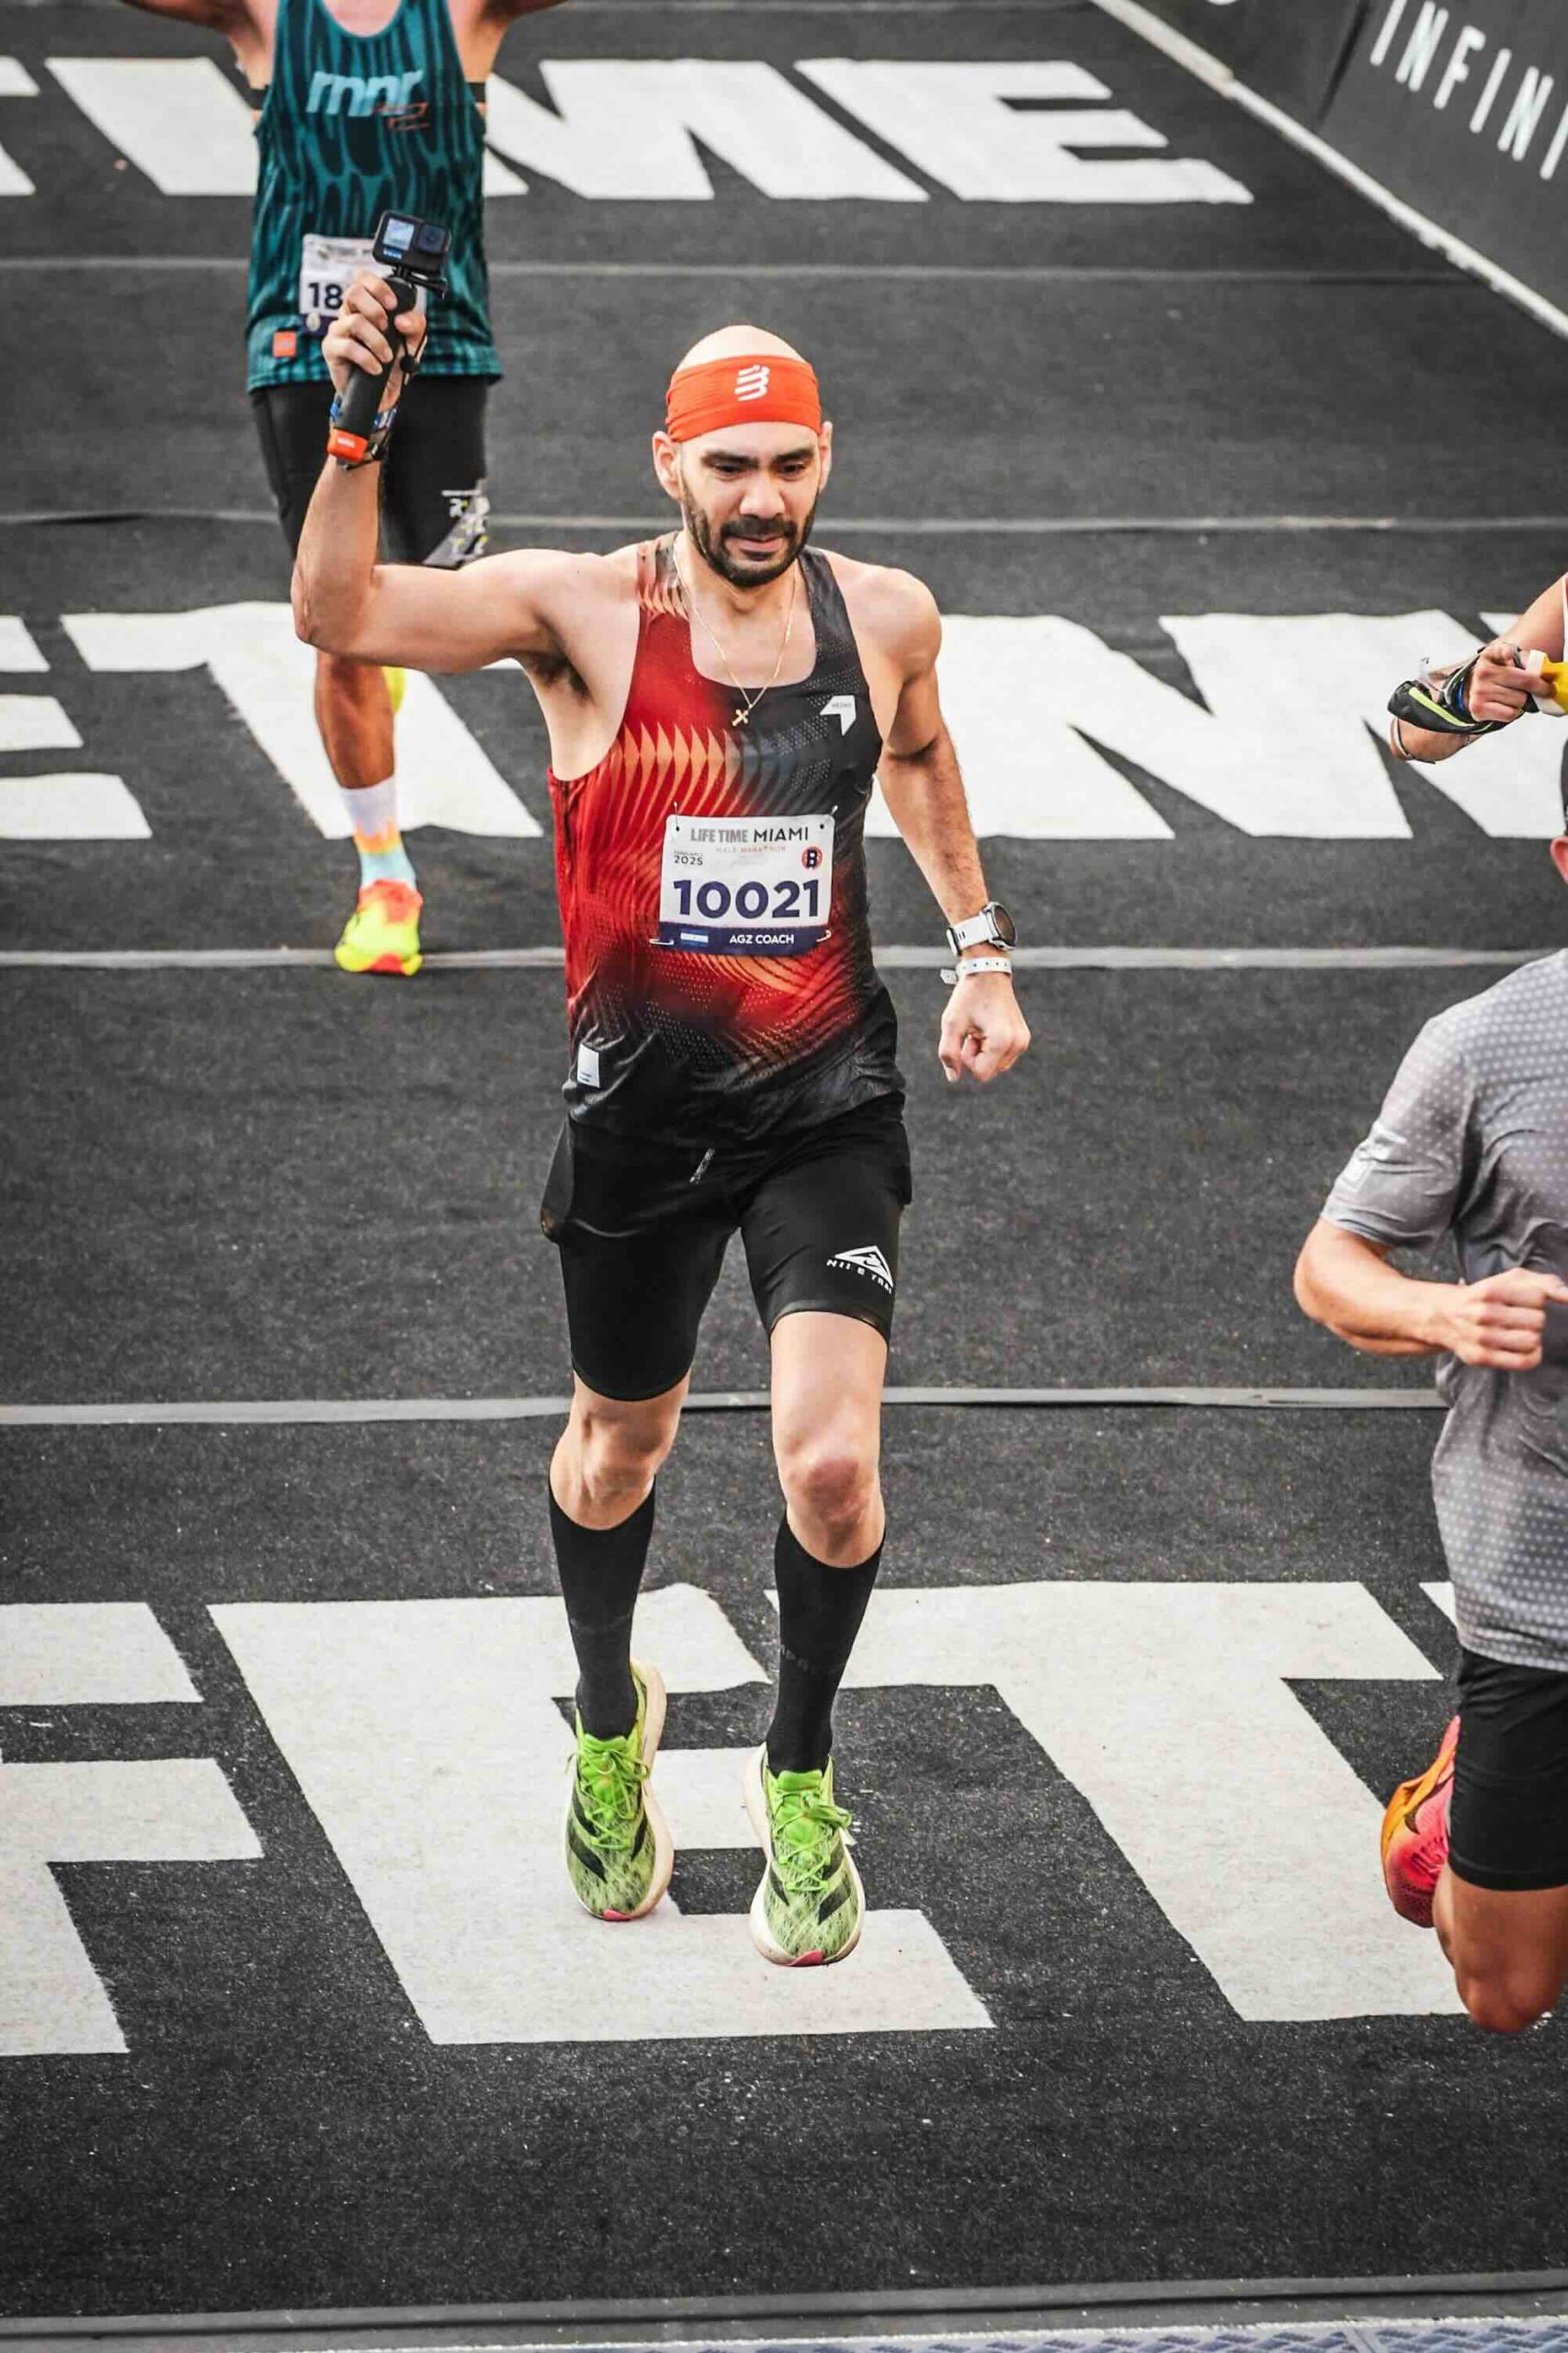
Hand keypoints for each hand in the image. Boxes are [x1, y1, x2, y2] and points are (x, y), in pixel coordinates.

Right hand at [322, 271, 426, 403]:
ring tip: (386, 357)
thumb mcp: (412, 341)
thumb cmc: (393, 362)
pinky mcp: (331, 349)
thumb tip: (402, 319)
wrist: (383, 393)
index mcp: (366, 305)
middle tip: (387, 328)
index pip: (362, 279)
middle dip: (375, 309)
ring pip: (355, 321)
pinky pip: (348, 347)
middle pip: (353, 293)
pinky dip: (367, 358)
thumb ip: (415, 325)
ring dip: (377, 340)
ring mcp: (338, 330)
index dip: (377, 286)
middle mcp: (349, 313)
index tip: (393, 304)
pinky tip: (376, 368)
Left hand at [938, 968, 1029, 1084]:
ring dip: (983, 1053)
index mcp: (1002, 1041)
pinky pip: (1003, 1057)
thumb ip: (948, 1053)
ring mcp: (1023, 1041)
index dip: (967, 1060)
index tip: (967, 1037)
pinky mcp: (1023, 1038)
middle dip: (976, 1056)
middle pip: (989, 1072)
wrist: (988, 973)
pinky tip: (988, 1029)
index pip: (980, 1074)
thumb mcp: (951, 1023)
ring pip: (996, 1066)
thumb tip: (954, 1077)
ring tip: (980, 1029)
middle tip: (973, 1032)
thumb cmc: (968, 997)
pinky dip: (992, 1049)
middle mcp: (1018, 1044)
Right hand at [1428, 1267, 1567, 1369]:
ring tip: (1521, 1333)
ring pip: (1532, 1341)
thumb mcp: (1510, 1280)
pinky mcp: (1480, 1357)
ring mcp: (1481, 1337)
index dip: (1537, 1300)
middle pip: (1538, 1321)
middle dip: (1535, 1320)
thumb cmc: (1484, 1296)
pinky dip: (1532, 1355)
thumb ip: (1544, 1283)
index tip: (1524, 1302)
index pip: (1539, 1297)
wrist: (1443, 1315)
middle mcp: (1484, 1313)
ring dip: (1533, 1337)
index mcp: (1492, 1290)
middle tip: (1520, 1319)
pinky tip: (1526, 1348)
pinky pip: (1524, 1361)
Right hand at [1461, 639, 1550, 724]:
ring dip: (1522, 701)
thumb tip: (1541, 671)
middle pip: (1525, 682)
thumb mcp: (1510, 660)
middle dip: (1539, 688)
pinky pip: (1510, 714)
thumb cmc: (1500, 675)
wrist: (1477, 690)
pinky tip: (1507, 706)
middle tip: (1546, 690)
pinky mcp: (1478, 709)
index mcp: (1491, 655)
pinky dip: (1514, 712)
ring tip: (1514, 696)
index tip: (1508, 654)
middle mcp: (1483, 672)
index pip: (1499, 651)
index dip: (1505, 652)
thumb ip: (1525, 660)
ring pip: (1520, 700)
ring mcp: (1479, 691)